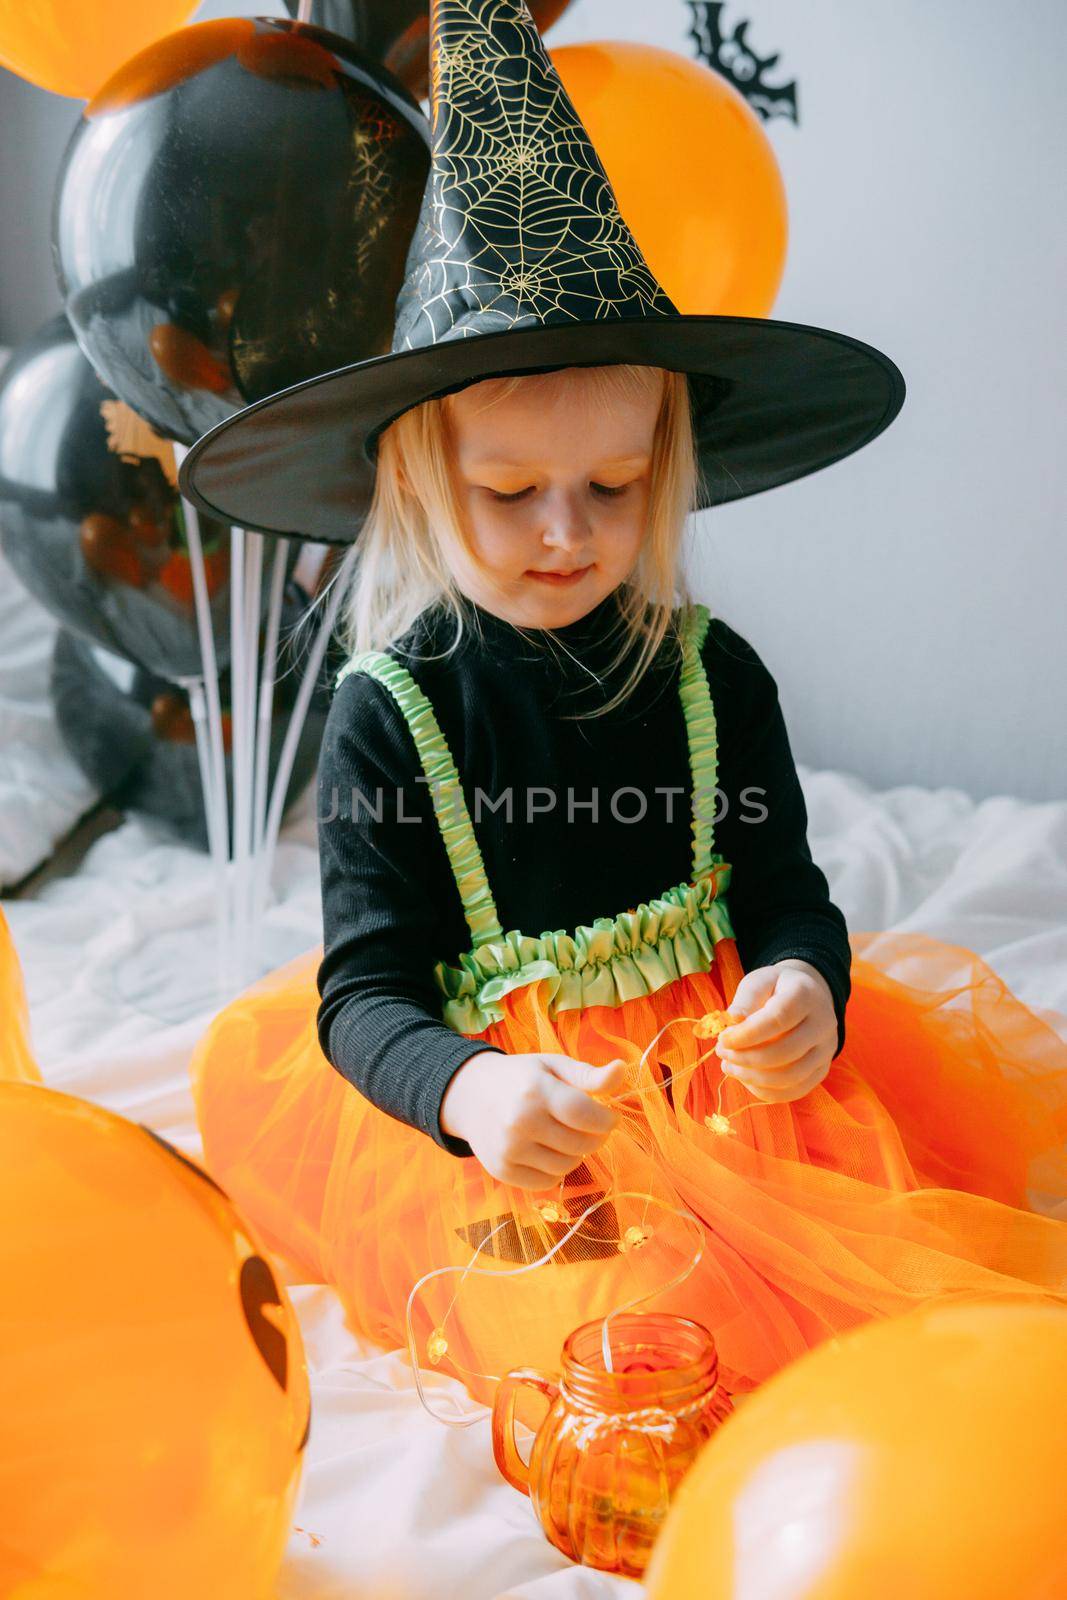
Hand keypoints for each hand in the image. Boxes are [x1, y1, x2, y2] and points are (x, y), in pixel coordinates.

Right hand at [439, 1051, 627, 1189]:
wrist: (469, 1095)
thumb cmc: (520, 1078)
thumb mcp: (553, 1066)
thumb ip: (589, 1074)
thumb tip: (622, 1070)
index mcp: (535, 1090)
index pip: (584, 1114)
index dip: (606, 1120)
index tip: (610, 1117)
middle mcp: (519, 1122)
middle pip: (581, 1144)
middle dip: (595, 1136)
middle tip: (588, 1125)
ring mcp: (509, 1150)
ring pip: (568, 1166)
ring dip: (577, 1153)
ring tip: (566, 1135)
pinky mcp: (503, 1171)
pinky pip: (548, 1181)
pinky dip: (557, 1169)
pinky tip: (548, 1150)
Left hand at [714, 959, 836, 1103]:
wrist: (807, 997)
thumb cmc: (775, 989)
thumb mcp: (758, 982)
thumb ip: (745, 1000)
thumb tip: (732, 1021)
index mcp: (806, 995)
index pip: (778, 1019)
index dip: (747, 1034)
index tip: (723, 1039)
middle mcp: (823, 1024)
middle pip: (785, 1052)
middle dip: (746, 1058)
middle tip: (721, 1052)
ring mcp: (826, 1050)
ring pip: (790, 1077)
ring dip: (752, 1077)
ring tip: (728, 1065)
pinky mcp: (821, 1070)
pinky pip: (794, 1090)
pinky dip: (765, 1091)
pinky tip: (745, 1078)